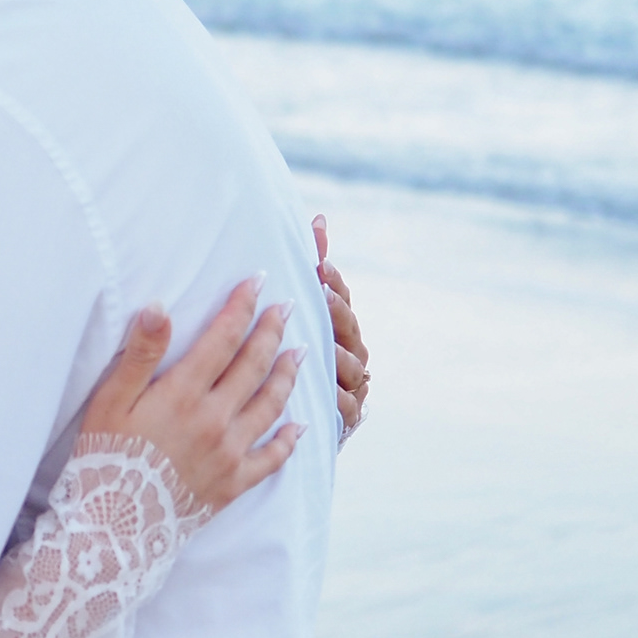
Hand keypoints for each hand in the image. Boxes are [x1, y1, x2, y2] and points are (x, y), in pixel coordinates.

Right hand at [75, 281, 303, 517]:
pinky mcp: (232, 484)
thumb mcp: (110, 401)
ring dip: (287, 375)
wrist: (113, 528)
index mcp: (183, 394)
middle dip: (271, 332)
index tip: (257, 282)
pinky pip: (271, 459)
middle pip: (253, 366)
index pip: (223, 339)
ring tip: (299, 352)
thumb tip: (159, 306)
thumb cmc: (103, 459)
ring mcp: (229, 453)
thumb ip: (139, 354)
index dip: (241, 307)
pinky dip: (288, 441)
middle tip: (285, 308)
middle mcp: (215, 420)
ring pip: (270, 405)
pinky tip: (300, 427)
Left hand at [311, 216, 370, 434]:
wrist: (286, 420)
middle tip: (321, 294)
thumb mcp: (296, 315)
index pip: (340, 296)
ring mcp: (351, 385)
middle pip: (349, 327)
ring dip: (339, 355)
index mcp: (339, 325)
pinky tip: (325, 394)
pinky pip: (346, 408)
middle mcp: (350, 352)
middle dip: (336, 311)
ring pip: (351, 367)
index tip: (318, 265)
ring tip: (324, 347)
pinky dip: (338, 400)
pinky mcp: (344, 419)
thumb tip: (319, 217)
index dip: (332, 281)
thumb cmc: (294, 357)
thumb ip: (312, 270)